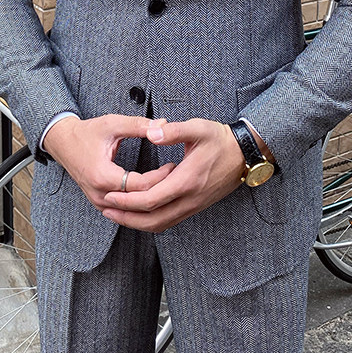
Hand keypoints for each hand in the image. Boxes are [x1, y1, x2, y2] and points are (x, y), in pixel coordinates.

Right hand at [42, 114, 175, 212]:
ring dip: (151, 199)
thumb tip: (163, 124)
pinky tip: (155, 194)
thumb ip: (138, 125)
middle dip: (160, 190)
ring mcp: (99, 202)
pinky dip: (140, 204)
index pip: (141, 186)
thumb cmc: (87, 133)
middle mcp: (100, 194)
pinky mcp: (101, 203)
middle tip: (176, 176)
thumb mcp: (112, 124)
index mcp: (103, 176)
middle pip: (139, 201)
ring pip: (133, 211)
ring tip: (168, 185)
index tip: (173, 166)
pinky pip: (125, 211)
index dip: (161, 177)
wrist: (63, 143)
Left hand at [101, 118, 245, 232]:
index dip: (127, 201)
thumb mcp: (197, 128)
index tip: (108, 195)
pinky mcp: (196, 206)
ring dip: (137, 222)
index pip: (151, 200)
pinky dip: (150, 221)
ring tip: (117, 213)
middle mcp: (190, 199)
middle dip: (126, 217)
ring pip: (161, 224)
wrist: (246, 154)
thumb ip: (173, 131)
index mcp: (187, 181)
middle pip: (153, 220)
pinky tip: (138, 213)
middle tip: (105, 209)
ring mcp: (194, 206)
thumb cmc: (220, 139)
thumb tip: (151, 132)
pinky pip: (169, 221)